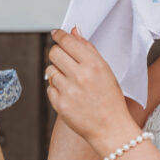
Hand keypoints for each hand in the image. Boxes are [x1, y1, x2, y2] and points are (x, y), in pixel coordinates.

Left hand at [46, 27, 137, 150]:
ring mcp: (68, 91)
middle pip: (54, 52)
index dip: (59, 35)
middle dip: (57, 53)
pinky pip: (49, 88)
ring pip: (50, 71)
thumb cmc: (110, 98)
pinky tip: (69, 94)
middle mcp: (80, 76)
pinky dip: (56, 89)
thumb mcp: (105, 70)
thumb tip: (73, 31)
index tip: (56, 34)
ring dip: (57, 73)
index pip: (67, 41)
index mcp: (93, 64)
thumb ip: (88, 49)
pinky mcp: (60, 105)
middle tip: (63, 59)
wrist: (111, 128)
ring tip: (70, 81)